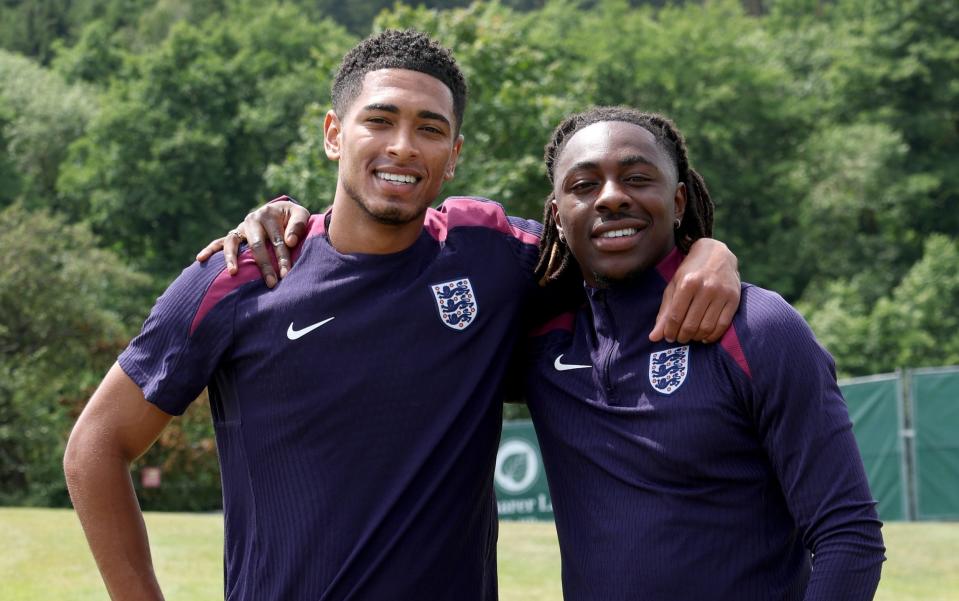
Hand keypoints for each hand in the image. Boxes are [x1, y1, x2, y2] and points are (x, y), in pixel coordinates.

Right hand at [195, 200, 309, 287]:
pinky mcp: (234, 234)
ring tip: (233, 273)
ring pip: (233, 243)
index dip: (282, 258)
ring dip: (232, 258)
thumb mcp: (300, 214)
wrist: (280, 211)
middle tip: (270, 283)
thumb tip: (289, 241)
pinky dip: (209, 249)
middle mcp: (252, 219)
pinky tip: (200, 259)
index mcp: (268, 214)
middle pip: (256, 245)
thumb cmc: (292, 217)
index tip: (285, 274)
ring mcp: (241, 227)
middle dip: (264, 265)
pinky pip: (219, 242)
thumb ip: (298, 226)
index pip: (277, 240)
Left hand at [649, 239, 739, 342]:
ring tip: (690, 336)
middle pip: (691, 324)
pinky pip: (723, 325)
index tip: (668, 337)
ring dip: (696, 337)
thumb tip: (654, 338)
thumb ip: (664, 312)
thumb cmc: (691, 272)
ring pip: (706, 327)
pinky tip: (704, 336)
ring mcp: (722, 294)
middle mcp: (706, 288)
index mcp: (688, 283)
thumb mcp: (674, 286)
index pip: (675, 316)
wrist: (717, 253)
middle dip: (682, 337)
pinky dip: (712, 336)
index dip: (669, 331)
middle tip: (679, 338)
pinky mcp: (734, 299)